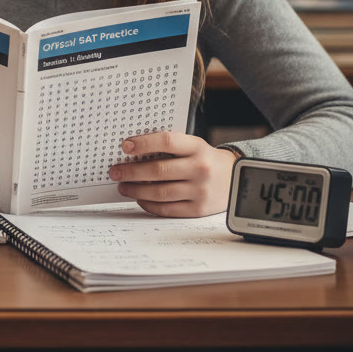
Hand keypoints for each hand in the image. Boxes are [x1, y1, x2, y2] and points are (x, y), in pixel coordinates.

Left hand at [109, 132, 236, 216]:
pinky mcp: (198, 210)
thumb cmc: (205, 160)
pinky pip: (168, 208)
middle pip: (159, 170)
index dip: (144, 143)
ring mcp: (200, 191)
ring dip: (136, 190)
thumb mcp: (194, 146)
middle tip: (115, 171)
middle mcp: (200, 169)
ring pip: (160, 192)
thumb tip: (133, 152)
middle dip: (131, 171)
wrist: (237, 180)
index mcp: (197, 147)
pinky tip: (139, 198)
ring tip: (123, 186)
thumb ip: (170, 148)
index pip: (167, 141)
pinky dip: (149, 204)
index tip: (125, 146)